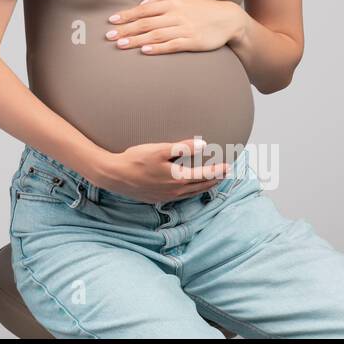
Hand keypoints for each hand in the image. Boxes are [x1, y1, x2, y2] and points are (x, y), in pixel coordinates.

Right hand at [97, 138, 230, 204]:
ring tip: (211, 181)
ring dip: (203, 187)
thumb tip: (202, 144)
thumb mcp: (160, 149)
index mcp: (178, 179)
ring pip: (191, 193)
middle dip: (214, 179)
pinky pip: (180, 197)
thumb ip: (182, 147)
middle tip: (224, 174)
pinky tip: (187, 188)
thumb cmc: (136, 160)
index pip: (204, 175)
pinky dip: (190, 192)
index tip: (227, 166)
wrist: (115, 175)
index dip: (217, 170)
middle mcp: (175, 191)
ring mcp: (166, 197)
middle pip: (200, 186)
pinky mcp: (157, 198)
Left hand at [105, 0, 244, 53]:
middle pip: (146, 22)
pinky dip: (158, 48)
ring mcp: (185, 28)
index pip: (144, 9)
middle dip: (126, 29)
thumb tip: (143, 2)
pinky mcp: (193, 41)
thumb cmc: (201, 7)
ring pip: (156, 34)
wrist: (228, 18)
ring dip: (137, 40)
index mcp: (172, 1)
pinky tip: (145, 51)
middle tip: (109, 36)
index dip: (127, 15)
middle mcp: (176, 14)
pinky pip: (172, 45)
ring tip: (121, 45)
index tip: (111, 21)